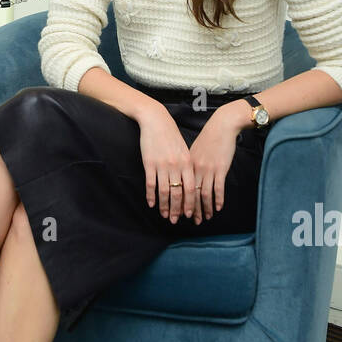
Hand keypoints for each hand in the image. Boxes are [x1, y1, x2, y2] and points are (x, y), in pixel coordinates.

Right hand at [138, 106, 201, 223]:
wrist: (156, 120)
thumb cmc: (171, 135)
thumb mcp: (184, 149)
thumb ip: (187, 166)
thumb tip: (190, 183)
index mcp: (187, 163)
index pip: (192, 188)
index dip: (190, 203)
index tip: (189, 214)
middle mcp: (176, 165)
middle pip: (179, 193)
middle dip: (178, 209)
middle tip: (175, 220)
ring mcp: (162, 165)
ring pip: (165, 191)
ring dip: (165, 206)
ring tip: (164, 215)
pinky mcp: (149, 163)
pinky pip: (151, 184)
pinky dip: (151, 196)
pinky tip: (151, 204)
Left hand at [186, 104, 245, 218]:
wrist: (222, 126)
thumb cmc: (208, 138)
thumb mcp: (193, 151)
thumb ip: (188, 165)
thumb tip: (184, 178)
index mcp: (186, 164)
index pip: (180, 188)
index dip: (179, 202)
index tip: (178, 213)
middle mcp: (195, 168)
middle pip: (190, 194)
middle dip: (190, 209)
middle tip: (191, 221)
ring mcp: (208, 169)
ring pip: (204, 194)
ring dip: (204, 208)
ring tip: (205, 218)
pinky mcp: (220, 168)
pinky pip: (218, 188)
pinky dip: (218, 200)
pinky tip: (217, 208)